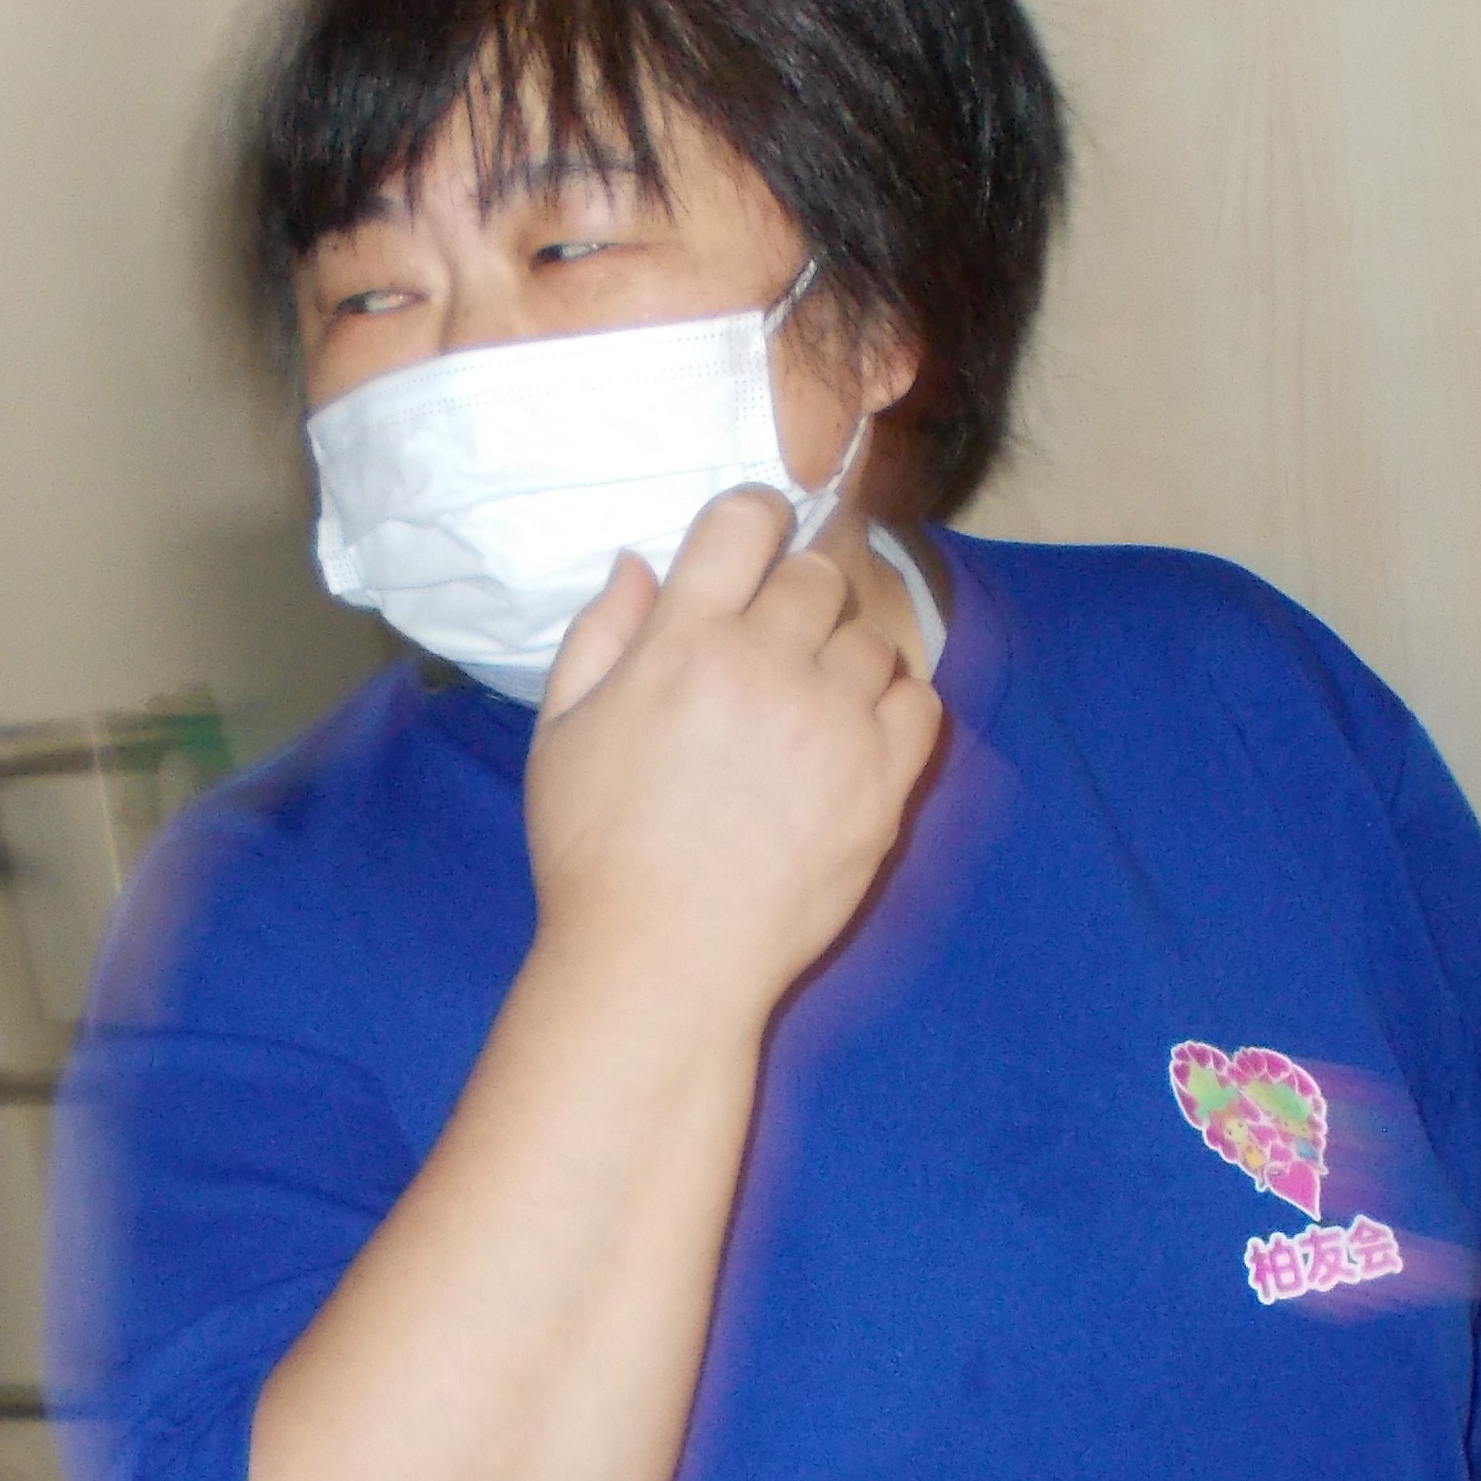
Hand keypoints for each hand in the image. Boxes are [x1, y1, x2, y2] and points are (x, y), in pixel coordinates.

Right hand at [523, 488, 942, 1011]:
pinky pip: (919, 704)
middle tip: (774, 645)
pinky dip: (894, 704)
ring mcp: (834, 726)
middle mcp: (768, 668)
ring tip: (808, 704)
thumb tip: (639, 561)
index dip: (755, 517)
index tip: (753, 544)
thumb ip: (602, 634)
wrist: (661, 962)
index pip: (746, 521)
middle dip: (797, 595)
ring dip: (843, 655)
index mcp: (685, 642)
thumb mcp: (562, 731)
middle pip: (818, 575)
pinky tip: (854, 733)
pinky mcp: (881, 786)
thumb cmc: (595, 852)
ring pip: (872, 639)